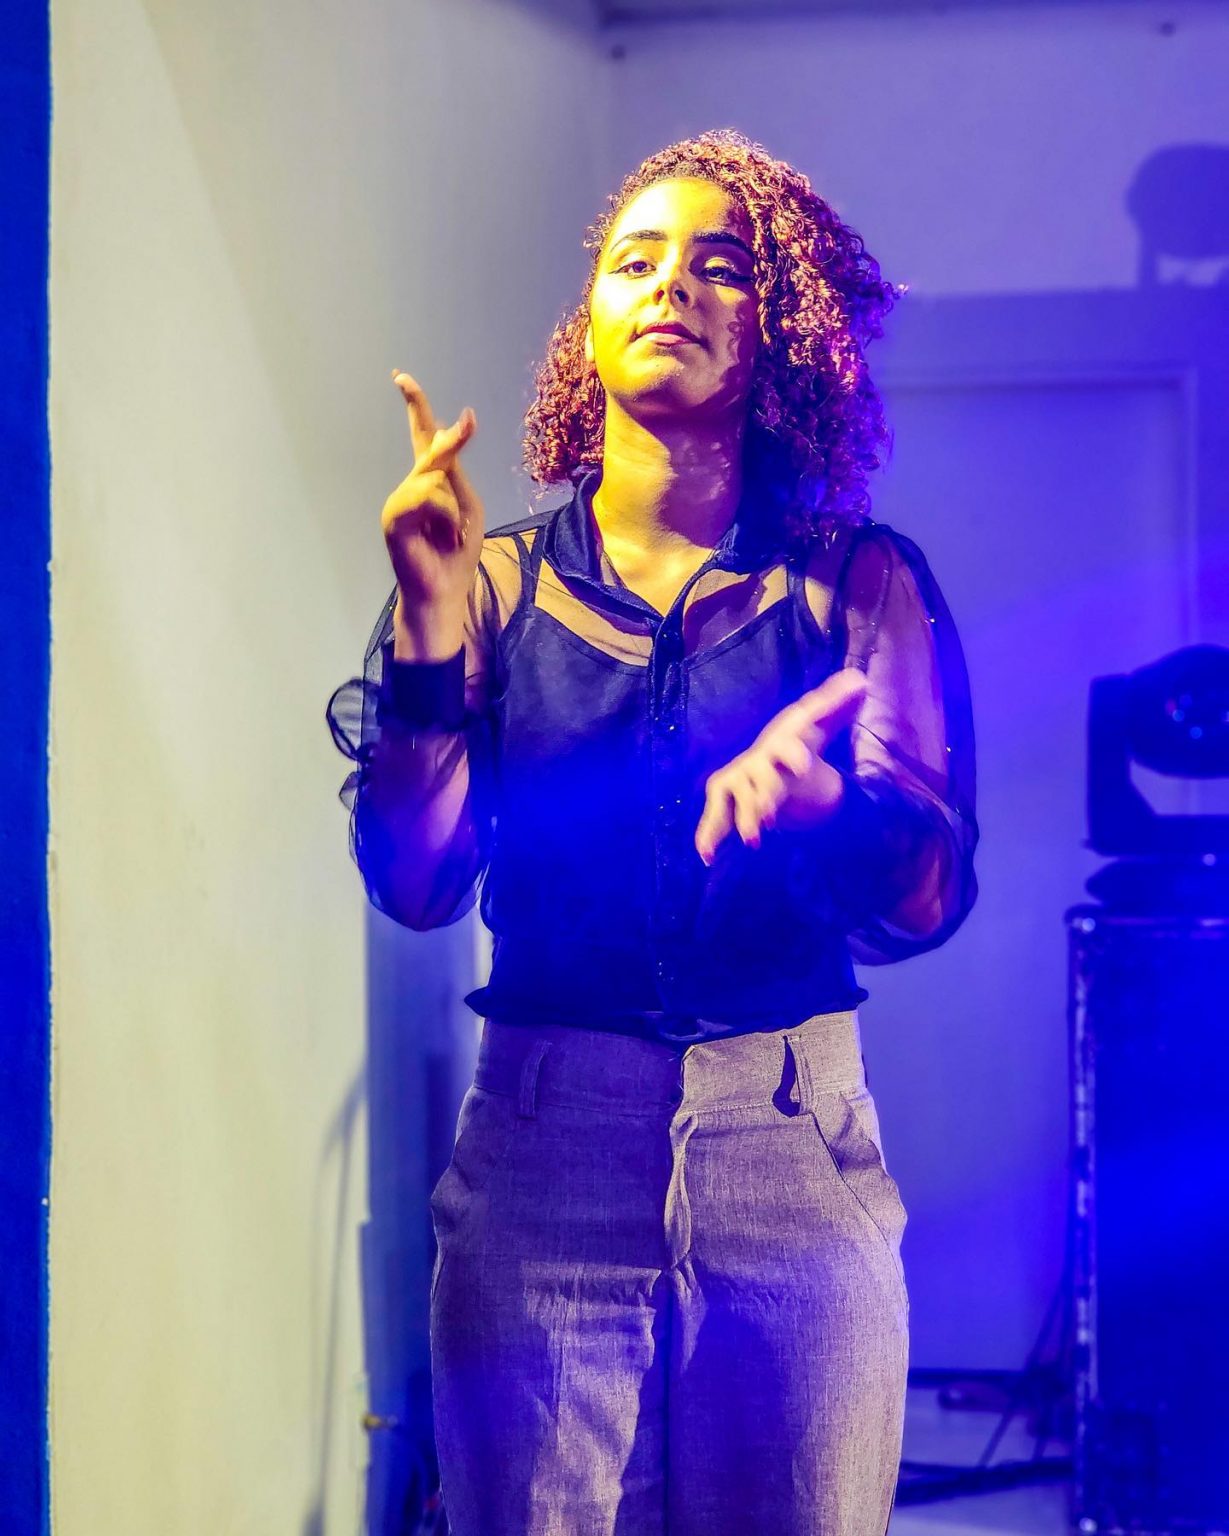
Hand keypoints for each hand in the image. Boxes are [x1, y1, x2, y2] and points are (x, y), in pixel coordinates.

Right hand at [382, 370, 484, 657]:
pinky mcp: (392, 517)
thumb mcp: (468, 505)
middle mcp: (410, 486)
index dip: (414, 406)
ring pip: (435, 481)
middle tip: (466, 434)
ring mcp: (398, 501)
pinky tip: (441, 539)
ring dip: (454, 512)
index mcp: (429, 482)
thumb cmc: (458, 553)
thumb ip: (456, 470)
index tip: (401, 378)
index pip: (422, 437)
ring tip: (451, 536)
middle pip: (432, 451)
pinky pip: (428, 499)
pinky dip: (445, 519)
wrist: (444, 591)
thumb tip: (447, 429)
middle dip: (451, 444)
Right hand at [694, 668, 869, 865]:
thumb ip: (837, 703)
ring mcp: (740, 778)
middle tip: (770, 815)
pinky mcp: (726, 797)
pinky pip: (716, 816)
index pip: (789, 745)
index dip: (793, 755)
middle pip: (760, 776)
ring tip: (753, 839)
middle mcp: (758, 758)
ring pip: (738, 797)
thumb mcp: (820, 723)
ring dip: (744, 818)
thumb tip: (860, 679)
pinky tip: (706, 855)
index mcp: (784, 742)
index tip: (803, 767)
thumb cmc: (798, 739)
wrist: (773, 756)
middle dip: (765, 793)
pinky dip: (708, 834)